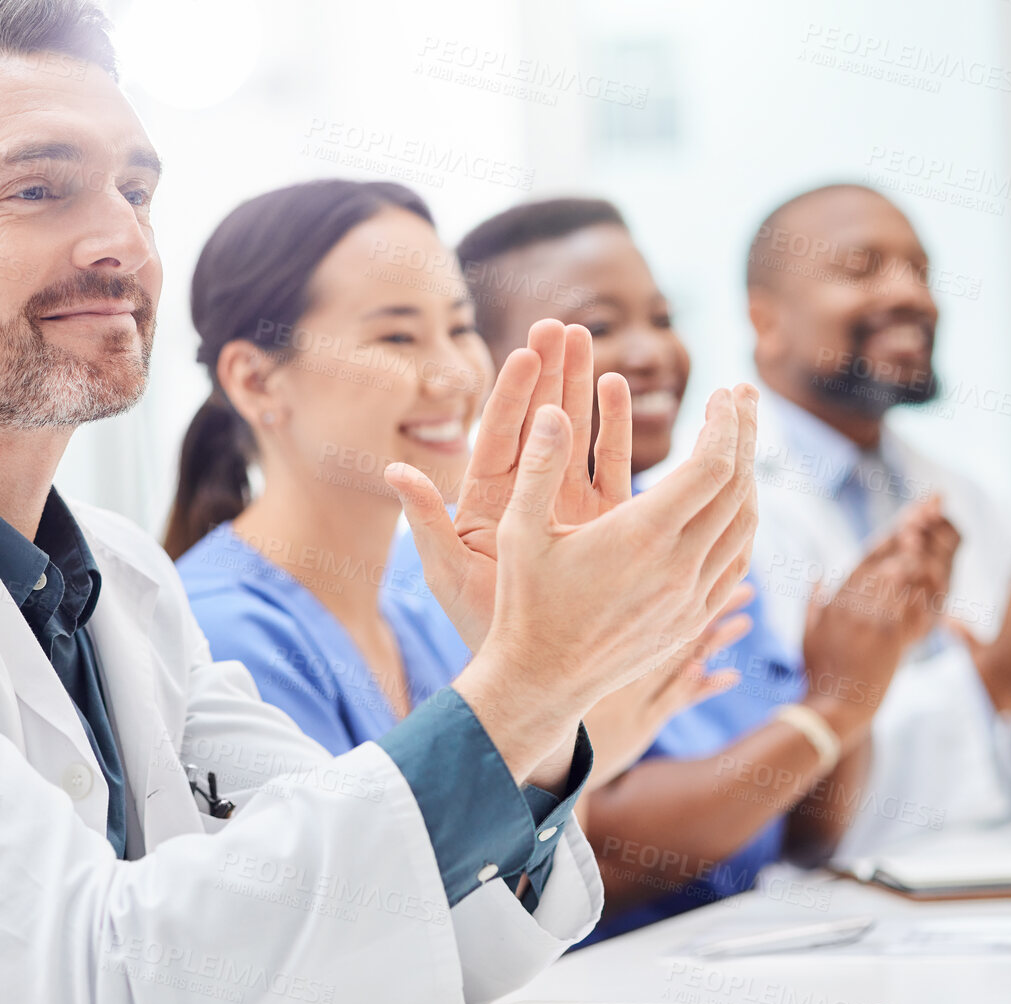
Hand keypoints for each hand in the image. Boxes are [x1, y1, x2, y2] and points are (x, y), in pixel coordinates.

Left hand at [387, 320, 632, 652]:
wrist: (538, 671)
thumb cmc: (485, 628)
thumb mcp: (448, 572)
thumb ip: (424, 521)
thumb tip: (393, 470)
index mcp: (486, 503)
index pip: (499, 436)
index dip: (511, 394)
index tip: (523, 351)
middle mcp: (528, 496)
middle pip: (539, 423)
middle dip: (550, 374)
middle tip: (561, 324)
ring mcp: (566, 506)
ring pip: (573, 434)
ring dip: (580, 387)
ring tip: (589, 340)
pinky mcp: (602, 522)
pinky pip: (609, 466)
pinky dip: (613, 427)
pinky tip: (617, 388)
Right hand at [445, 378, 759, 787]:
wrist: (542, 682)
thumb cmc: (523, 603)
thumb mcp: (516, 531)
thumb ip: (537, 467)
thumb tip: (554, 412)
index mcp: (641, 536)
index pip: (712, 465)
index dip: (726, 423)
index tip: (724, 394)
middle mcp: (678, 566)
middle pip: (739, 487)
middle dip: (746, 435)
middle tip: (742, 398)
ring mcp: (691, 596)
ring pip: (745, 525)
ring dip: (749, 477)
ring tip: (739, 443)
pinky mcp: (691, 618)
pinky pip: (735, 561)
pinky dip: (741, 522)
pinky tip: (729, 503)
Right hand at [801, 497, 959, 743]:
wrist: (830, 706)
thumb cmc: (819, 672)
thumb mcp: (807, 631)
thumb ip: (813, 600)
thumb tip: (816, 575)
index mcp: (836, 596)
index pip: (870, 552)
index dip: (895, 527)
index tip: (917, 508)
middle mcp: (852, 600)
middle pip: (890, 552)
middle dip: (917, 524)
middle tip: (938, 501)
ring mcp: (869, 616)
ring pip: (906, 571)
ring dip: (930, 552)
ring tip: (946, 532)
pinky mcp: (887, 636)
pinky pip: (916, 604)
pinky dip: (932, 586)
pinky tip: (945, 572)